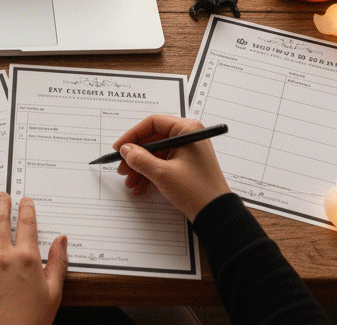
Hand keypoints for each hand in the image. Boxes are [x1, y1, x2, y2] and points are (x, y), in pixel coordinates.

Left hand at [0, 192, 67, 324]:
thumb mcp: (54, 293)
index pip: (26, 224)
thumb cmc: (32, 321)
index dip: (26, 209)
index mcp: (26, 258)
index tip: (25, 201)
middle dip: (1, 204)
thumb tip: (62, 239)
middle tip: (2, 195)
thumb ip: (59, 263)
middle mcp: (2, 257)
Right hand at [112, 115, 230, 220]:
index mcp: (187, 130)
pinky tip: (140, 187)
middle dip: (135, 156)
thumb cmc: (196, 190)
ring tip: (130, 182)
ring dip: (140, 167)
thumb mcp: (162, 173)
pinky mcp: (187, 165)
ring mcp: (188, 151)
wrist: (216, 214)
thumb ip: (140, 159)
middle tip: (122, 168)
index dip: (133, 135)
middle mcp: (188, 136)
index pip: (153, 123)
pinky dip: (150, 174)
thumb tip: (125, 150)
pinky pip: (163, 163)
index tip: (119, 148)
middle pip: (153, 139)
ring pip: (156, 153)